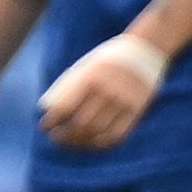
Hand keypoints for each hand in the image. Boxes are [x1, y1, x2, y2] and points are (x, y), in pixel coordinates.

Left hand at [37, 34, 164, 150]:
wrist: (147, 48)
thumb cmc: (109, 58)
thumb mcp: (88, 65)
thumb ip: (71, 86)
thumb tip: (50, 110)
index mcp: (91, 77)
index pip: (65, 107)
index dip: (52, 121)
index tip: (45, 127)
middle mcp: (108, 91)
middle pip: (81, 125)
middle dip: (64, 136)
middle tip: (55, 138)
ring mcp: (124, 102)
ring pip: (98, 133)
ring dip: (81, 142)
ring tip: (71, 142)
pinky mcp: (137, 111)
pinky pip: (117, 135)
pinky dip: (101, 143)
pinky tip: (91, 143)